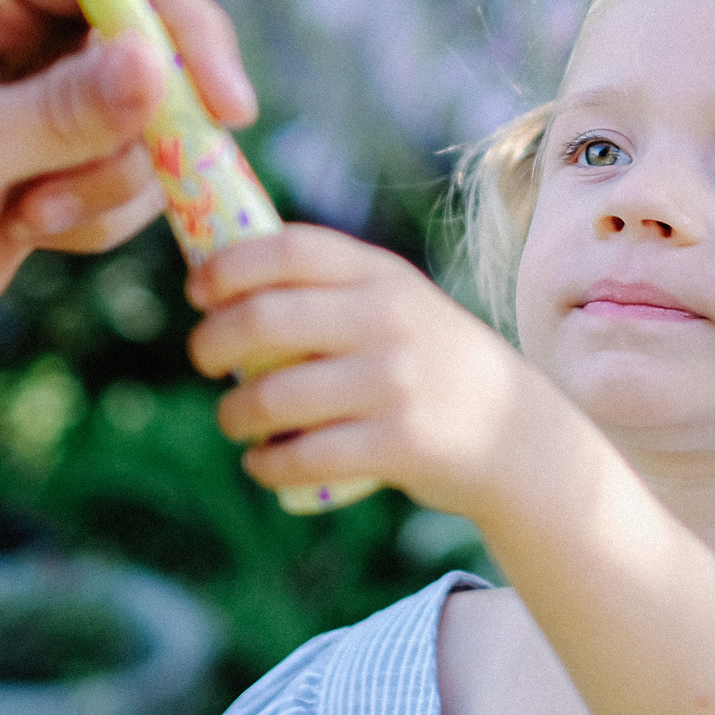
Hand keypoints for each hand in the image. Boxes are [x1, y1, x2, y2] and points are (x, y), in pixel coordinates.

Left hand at [0, 0, 255, 365]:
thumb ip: (58, 114)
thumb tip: (161, 69)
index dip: (180, 25)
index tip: (223, 106)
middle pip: (161, 8)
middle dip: (167, 99)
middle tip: (171, 163)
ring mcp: (46, 62)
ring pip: (163, 96)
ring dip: (120, 173)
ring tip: (37, 213)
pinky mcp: (66, 127)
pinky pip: (144, 155)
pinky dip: (108, 206)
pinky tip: (33, 227)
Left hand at [189, 226, 578, 521]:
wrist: (517, 433)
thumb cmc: (432, 364)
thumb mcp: (399, 305)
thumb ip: (333, 288)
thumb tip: (224, 278)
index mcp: (382, 276)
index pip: (287, 249)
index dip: (227, 266)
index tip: (198, 291)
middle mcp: (388, 320)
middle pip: (262, 319)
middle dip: (212, 342)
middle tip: (204, 359)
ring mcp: (394, 383)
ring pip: (272, 397)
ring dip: (233, 414)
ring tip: (233, 420)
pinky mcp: (398, 444)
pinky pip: (301, 456)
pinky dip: (267, 465)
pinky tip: (262, 463)